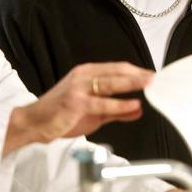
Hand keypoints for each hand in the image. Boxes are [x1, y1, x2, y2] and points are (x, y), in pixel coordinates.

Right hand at [3, 62, 151, 154]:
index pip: (117, 68)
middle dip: (139, 74)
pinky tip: (134, 105)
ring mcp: (79, 88)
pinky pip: (102, 103)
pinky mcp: (76, 102)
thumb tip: (138, 110)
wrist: (34, 123)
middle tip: (157, 77)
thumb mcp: (93, 113)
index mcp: (87, 73)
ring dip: (133, 83)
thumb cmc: (60, 115)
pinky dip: (120, 104)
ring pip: (111, 83)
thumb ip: (115, 111)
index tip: (153, 76)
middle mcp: (83, 76)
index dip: (136, 71)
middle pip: (117, 71)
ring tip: (150, 84)